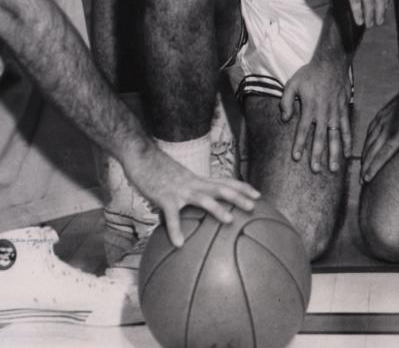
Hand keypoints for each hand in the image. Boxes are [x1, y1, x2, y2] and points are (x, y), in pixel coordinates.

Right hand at [126, 146, 260, 248]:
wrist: (140, 155)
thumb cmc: (156, 169)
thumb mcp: (176, 179)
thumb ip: (185, 192)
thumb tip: (190, 211)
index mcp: (197, 179)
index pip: (224, 181)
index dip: (242, 187)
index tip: (258, 194)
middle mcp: (193, 183)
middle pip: (221, 188)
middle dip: (239, 196)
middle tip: (254, 206)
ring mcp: (180, 189)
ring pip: (203, 198)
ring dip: (217, 209)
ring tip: (230, 221)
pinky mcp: (164, 197)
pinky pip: (171, 216)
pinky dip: (175, 229)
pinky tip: (179, 243)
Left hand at [281, 54, 351, 172]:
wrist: (332, 63)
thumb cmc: (310, 74)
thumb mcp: (292, 84)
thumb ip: (286, 101)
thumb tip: (284, 118)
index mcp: (309, 108)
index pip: (303, 130)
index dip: (300, 144)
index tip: (297, 157)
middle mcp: (323, 113)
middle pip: (320, 138)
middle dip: (318, 155)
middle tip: (316, 170)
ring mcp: (335, 113)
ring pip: (335, 137)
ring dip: (334, 153)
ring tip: (334, 168)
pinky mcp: (344, 110)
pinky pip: (347, 129)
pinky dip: (347, 141)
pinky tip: (347, 153)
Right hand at [360, 91, 398, 182]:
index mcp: (396, 137)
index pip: (380, 157)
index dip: (372, 169)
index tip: (365, 180)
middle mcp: (386, 129)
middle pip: (371, 151)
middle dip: (365, 166)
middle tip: (360, 180)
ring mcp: (382, 120)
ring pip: (368, 140)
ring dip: (364, 154)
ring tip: (362, 166)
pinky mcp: (382, 113)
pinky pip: (370, 129)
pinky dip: (366, 140)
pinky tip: (366, 145)